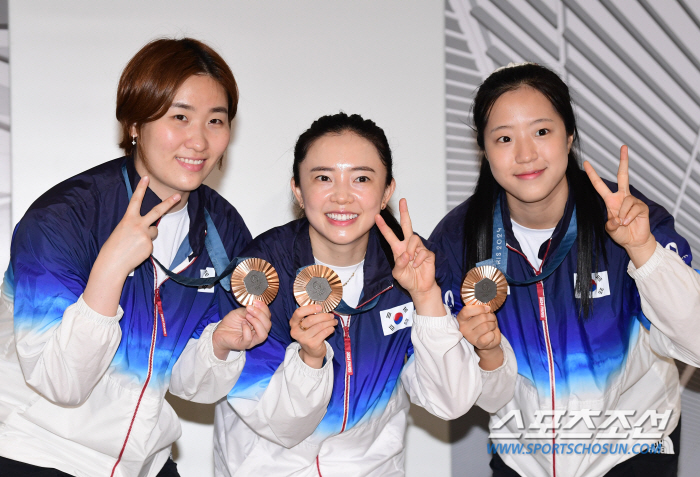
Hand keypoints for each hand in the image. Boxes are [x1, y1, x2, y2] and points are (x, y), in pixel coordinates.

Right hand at [83, 176, 179, 315]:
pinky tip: (136, 251)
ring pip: (154, 231)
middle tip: (178, 196)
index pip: (135, 200)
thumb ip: (136, 225)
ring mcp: (145, 234)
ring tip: (135, 244)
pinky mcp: (149, 245)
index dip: (141, 188)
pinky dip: (146, 246)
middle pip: (157, 211)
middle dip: (168, 203)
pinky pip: (152, 243)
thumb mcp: (122, 230)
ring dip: (148, 236)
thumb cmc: (115, 246)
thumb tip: (151, 227)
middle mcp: (138, 224)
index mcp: (128, 219)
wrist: (112, 262)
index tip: (146, 177)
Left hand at [212, 300, 271, 358]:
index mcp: (259, 324)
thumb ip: (248, 310)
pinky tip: (242, 323)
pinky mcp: (244, 345)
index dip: (264, 308)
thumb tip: (254, 307)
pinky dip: (246, 329)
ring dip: (257, 323)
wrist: (220, 331)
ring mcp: (252, 340)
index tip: (256, 302)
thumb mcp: (240, 312)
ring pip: (263, 335)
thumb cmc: (231, 322)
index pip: (268, 317)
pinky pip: (249, 339)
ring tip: (247, 316)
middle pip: (268, 325)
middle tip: (250, 308)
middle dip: (260, 314)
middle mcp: (258, 333)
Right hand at [289, 304, 336, 368]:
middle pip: (311, 319)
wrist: (311, 352)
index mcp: (293, 323)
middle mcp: (296, 331)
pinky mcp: (312, 344)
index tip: (320, 307)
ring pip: (319, 326)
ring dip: (329, 322)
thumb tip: (324, 308)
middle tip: (331, 316)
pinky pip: (324, 333)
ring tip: (334, 321)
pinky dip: (330, 329)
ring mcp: (303, 339)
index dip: (310, 308)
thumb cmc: (310, 334)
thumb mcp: (306, 325)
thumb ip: (310, 316)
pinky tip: (332, 328)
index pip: (298, 312)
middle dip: (324, 316)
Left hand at [376, 199, 442, 315]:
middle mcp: (408, 245)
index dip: (383, 226)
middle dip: (405, 212)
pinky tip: (417, 266)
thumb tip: (405, 254)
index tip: (376, 216)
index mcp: (398, 249)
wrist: (420, 287)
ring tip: (410, 261)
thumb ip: (398, 264)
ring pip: (414, 239)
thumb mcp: (398, 274)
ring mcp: (419, 248)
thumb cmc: (408, 279)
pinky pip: (422, 251)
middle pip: (407, 225)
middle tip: (403, 201)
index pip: (389, 235)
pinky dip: (418, 260)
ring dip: (411, 250)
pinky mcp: (428, 253)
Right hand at [457, 304, 502, 370]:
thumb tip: (487, 307)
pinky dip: (493, 334)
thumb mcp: (479, 315)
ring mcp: (470, 337)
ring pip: (486, 326)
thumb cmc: (483, 324)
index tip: (488, 308)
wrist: (487, 341)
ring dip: (493, 325)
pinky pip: (489, 336)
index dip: (479, 308)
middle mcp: (463, 328)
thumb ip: (480, 310)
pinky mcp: (478, 344)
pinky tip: (490, 335)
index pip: (466, 311)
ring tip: (492, 327)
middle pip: (481, 317)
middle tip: (492, 319)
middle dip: (491, 317)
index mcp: (461, 318)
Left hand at [583, 146, 655, 266]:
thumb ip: (610, 225)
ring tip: (623, 223)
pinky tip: (630, 222)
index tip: (586, 163)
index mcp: (610, 200)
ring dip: (623, 216)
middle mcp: (622, 197)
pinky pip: (634, 209)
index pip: (599, 185)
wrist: (634, 241)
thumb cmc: (621, 233)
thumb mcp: (610, 230)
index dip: (593, 174)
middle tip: (623, 147)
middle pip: (623, 176)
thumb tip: (617, 219)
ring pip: (626, 202)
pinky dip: (629, 218)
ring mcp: (632, 200)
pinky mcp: (642, 206)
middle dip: (623, 161)